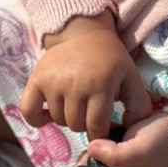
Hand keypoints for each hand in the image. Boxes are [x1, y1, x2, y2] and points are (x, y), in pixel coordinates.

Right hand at [19, 13, 153, 140]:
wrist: (83, 32)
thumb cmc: (109, 59)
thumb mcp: (130, 77)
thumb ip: (138, 105)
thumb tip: (130, 129)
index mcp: (101, 85)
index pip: (96, 127)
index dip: (100, 134)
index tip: (100, 127)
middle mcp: (76, 84)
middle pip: (76, 126)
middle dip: (84, 123)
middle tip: (88, 110)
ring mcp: (53, 82)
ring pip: (58, 120)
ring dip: (66, 118)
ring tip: (73, 104)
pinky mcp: (36, 80)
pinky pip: (29, 111)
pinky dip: (36, 119)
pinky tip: (46, 115)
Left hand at [67, 112, 167, 166]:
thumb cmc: (162, 142)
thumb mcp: (142, 149)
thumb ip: (117, 154)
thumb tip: (92, 150)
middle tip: (93, 146)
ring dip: (89, 154)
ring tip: (106, 137)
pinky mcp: (112, 155)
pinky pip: (94, 154)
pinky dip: (95, 145)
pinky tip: (108, 133)